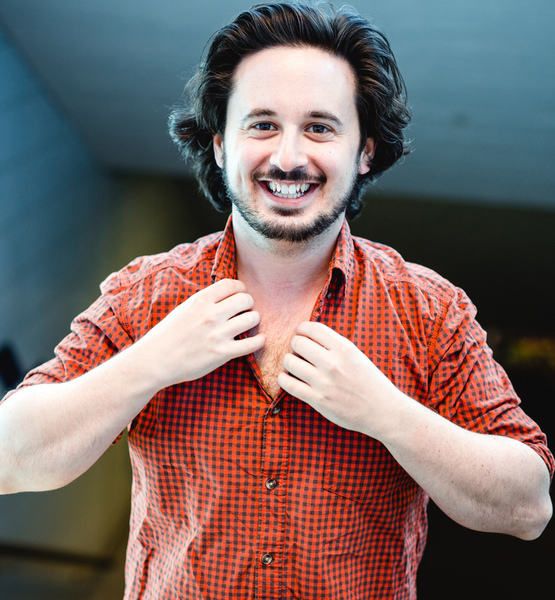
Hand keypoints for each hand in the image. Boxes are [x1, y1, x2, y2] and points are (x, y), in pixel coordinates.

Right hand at [135, 278, 264, 389]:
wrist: (154, 361)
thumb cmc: (167, 335)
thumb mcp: (184, 309)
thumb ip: (204, 301)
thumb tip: (226, 295)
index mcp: (200, 300)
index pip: (231, 285)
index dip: (241, 288)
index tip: (241, 294)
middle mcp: (210, 315)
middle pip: (245, 299)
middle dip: (249, 303)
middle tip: (245, 310)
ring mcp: (217, 334)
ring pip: (252, 318)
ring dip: (254, 320)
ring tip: (249, 324)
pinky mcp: (222, 353)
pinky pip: (252, 344)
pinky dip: (260, 341)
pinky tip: (259, 339)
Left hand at [278, 321, 400, 437]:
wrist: (383, 411)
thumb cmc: (370, 382)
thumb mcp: (357, 356)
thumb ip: (335, 345)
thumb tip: (310, 335)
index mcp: (344, 348)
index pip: (312, 328)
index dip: (301, 329)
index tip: (300, 334)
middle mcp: (332, 363)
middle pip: (298, 342)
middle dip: (295, 345)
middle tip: (298, 351)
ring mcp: (324, 382)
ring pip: (289, 361)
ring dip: (288, 361)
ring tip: (294, 365)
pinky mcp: (317, 400)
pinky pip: (288, 384)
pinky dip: (283, 379)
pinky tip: (287, 377)